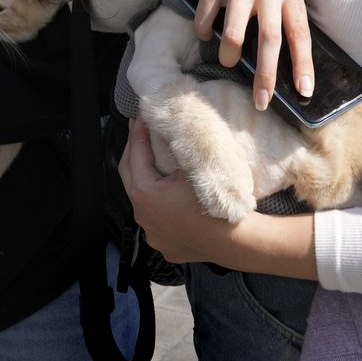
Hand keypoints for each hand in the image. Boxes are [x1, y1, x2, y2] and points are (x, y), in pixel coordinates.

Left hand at [118, 120, 236, 263]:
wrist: (232, 241)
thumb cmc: (213, 204)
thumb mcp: (194, 168)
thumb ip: (175, 149)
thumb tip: (166, 131)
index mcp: (145, 192)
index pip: (135, 154)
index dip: (137, 133)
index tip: (139, 117)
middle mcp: (141, 214)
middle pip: (129, 175)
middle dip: (133, 152)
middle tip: (138, 131)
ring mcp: (151, 232)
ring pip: (140, 200)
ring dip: (144, 180)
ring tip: (153, 162)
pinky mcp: (163, 243)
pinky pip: (154, 219)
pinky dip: (157, 205)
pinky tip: (168, 198)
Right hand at [175, 0, 313, 109]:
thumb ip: (289, 4)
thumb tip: (289, 48)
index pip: (301, 33)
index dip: (303, 65)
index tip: (304, 92)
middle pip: (269, 41)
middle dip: (265, 77)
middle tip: (261, 101)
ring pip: (233, 36)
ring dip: (229, 57)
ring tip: (229, 62)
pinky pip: (205, 21)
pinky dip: (203, 33)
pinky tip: (205, 33)